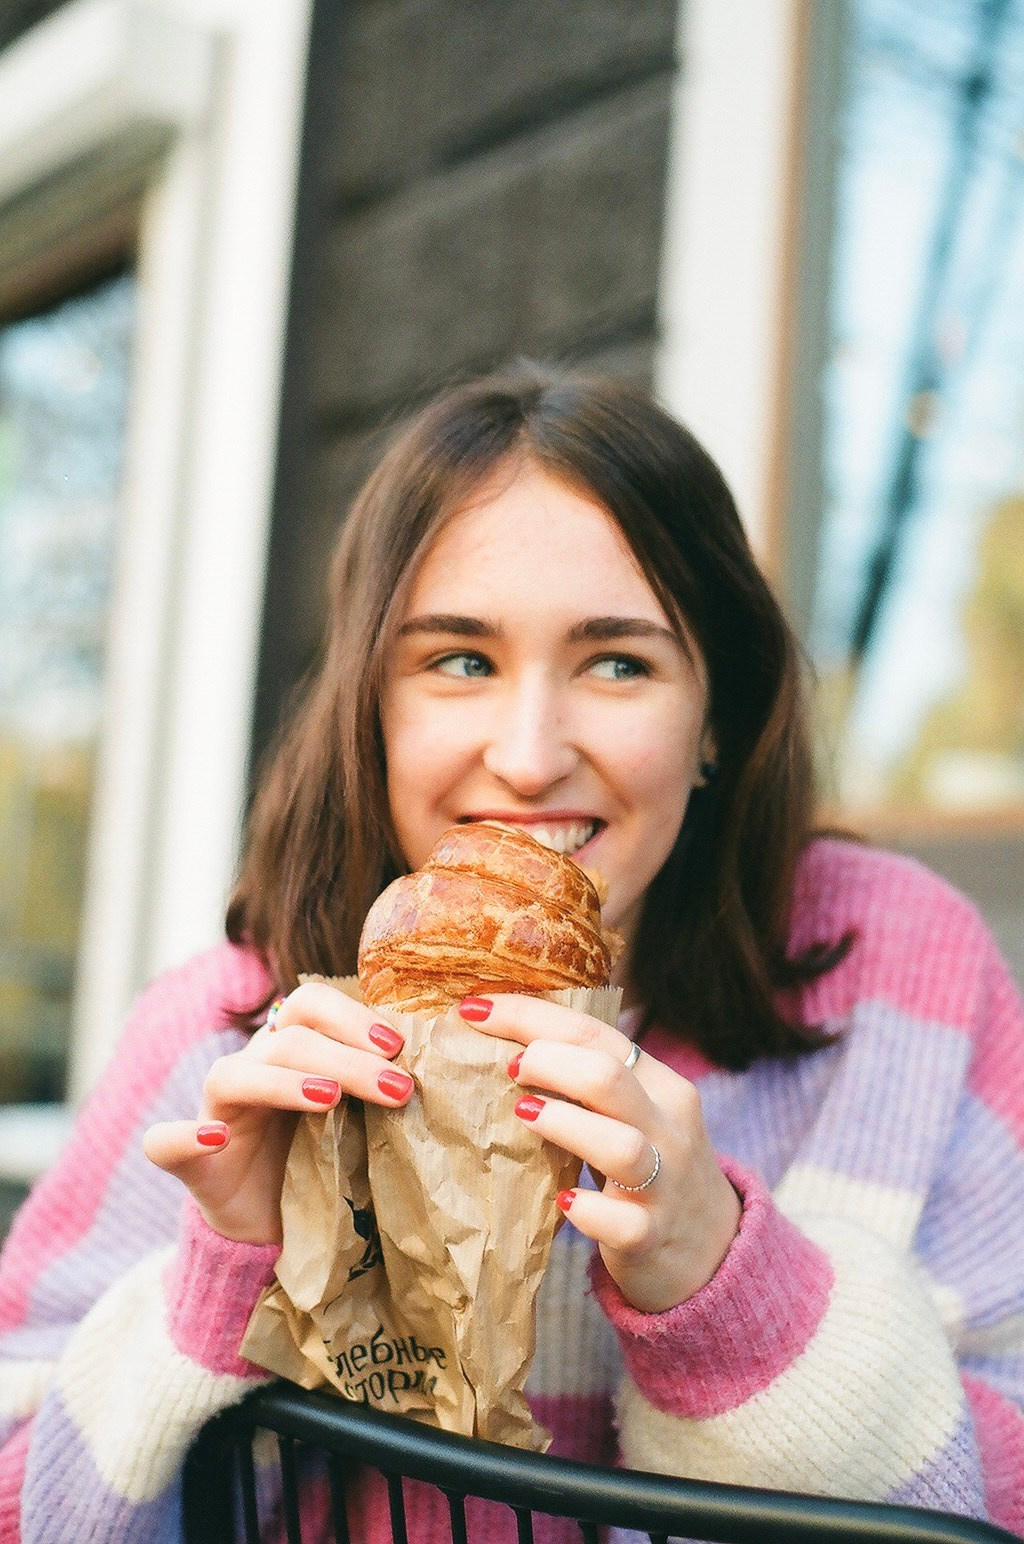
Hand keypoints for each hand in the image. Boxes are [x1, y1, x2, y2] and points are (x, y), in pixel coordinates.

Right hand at [143, 981, 413, 1245]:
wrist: (273, 1228)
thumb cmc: (325, 1162)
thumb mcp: (360, 1120)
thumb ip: (383, 1087)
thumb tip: (449, 1062)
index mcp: (291, 1051)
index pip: (312, 1004)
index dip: (352, 1016)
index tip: (399, 1047)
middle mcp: (251, 1069)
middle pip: (286, 1037)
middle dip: (345, 1056)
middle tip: (398, 1089)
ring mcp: (215, 1113)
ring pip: (235, 1075)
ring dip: (284, 1082)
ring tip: (330, 1100)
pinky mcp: (191, 1164)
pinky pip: (166, 1143)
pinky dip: (186, 1137)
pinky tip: (215, 1139)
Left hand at [461, 993, 740, 1312]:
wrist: (713, 1249)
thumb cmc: (652, 1168)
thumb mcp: (636, 1114)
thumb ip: (590, 1082)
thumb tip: (504, 1045)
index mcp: (662, 1085)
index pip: (595, 1034)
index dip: (531, 1016)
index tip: (475, 1008)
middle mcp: (669, 1128)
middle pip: (609, 1077)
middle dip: (548, 1061)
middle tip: (507, 1066)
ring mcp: (664, 1184)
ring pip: (620, 1145)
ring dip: (565, 1123)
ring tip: (522, 1113)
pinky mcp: (651, 1236)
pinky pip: (622, 1222)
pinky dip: (589, 1210)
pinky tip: (563, 1201)